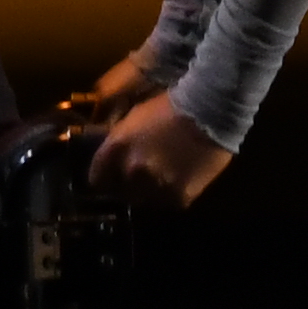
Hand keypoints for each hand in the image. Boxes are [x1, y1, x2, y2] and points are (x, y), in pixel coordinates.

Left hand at [87, 90, 233, 210]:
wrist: (210, 110)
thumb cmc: (172, 106)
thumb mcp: (134, 117)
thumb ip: (119, 141)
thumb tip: (112, 157)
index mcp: (117, 148)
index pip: (97, 179)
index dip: (104, 178)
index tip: (111, 177)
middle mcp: (132, 170)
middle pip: (120, 192)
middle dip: (127, 184)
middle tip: (142, 174)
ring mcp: (156, 186)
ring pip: (144, 200)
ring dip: (149, 191)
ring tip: (163, 177)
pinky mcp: (179, 197)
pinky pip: (168, 202)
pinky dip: (172, 194)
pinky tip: (181, 179)